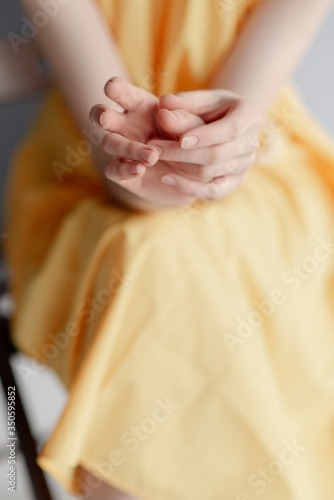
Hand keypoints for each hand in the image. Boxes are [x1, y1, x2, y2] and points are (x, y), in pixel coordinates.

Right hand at [90, 77, 204, 206]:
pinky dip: (124, 169)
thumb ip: (184, 121)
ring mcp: (122, 150)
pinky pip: (113, 170)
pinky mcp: (123, 173)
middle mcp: (126, 126)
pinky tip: (140, 169)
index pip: (123, 93)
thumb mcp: (195, 131)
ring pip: (110, 143)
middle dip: (101, 114)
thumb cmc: (191, 145)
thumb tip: (165, 113)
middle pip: (103, 115)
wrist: (192, 179)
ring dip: (128, 147)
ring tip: (152, 156)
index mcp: (141, 107)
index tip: (112, 87)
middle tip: (105, 117)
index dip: (116, 88)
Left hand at [147, 89, 260, 200]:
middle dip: (182, 153)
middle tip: (154, 148)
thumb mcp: (200, 100)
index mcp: (249, 115)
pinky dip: (189, 188)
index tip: (182, 140)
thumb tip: (164, 106)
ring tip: (154, 156)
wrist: (224, 125)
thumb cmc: (211, 108)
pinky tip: (167, 179)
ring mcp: (244, 166)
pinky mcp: (233, 182)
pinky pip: (212, 192)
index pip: (231, 129)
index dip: (207, 136)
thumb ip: (183, 103)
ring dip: (179, 166)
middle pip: (216, 155)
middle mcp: (251, 143)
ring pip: (209, 172)